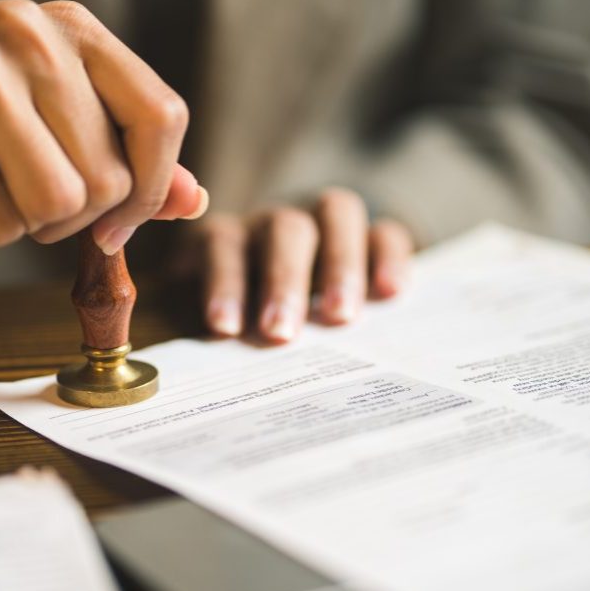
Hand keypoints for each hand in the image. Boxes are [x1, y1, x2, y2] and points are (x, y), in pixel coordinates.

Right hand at [0, 0, 206, 252]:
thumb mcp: (52, 137)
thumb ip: (127, 163)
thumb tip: (194, 198)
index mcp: (71, 29)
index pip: (162, 115)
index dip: (148, 189)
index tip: (115, 226)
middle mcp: (29, 29)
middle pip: (110, 176)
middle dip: (68, 217)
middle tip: (15, 192)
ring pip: (58, 202)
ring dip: (20, 223)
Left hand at [187, 188, 412, 342]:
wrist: (280, 290)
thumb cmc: (240, 319)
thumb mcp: (216, 322)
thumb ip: (213, 336)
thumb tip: (199, 376)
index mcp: (229, 239)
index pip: (223, 246)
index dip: (224, 284)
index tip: (226, 329)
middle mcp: (276, 222)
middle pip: (284, 228)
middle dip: (284, 280)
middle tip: (281, 332)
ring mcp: (325, 221)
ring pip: (337, 213)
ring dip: (340, 264)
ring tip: (341, 317)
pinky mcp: (369, 235)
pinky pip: (385, 231)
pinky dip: (389, 257)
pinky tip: (390, 294)